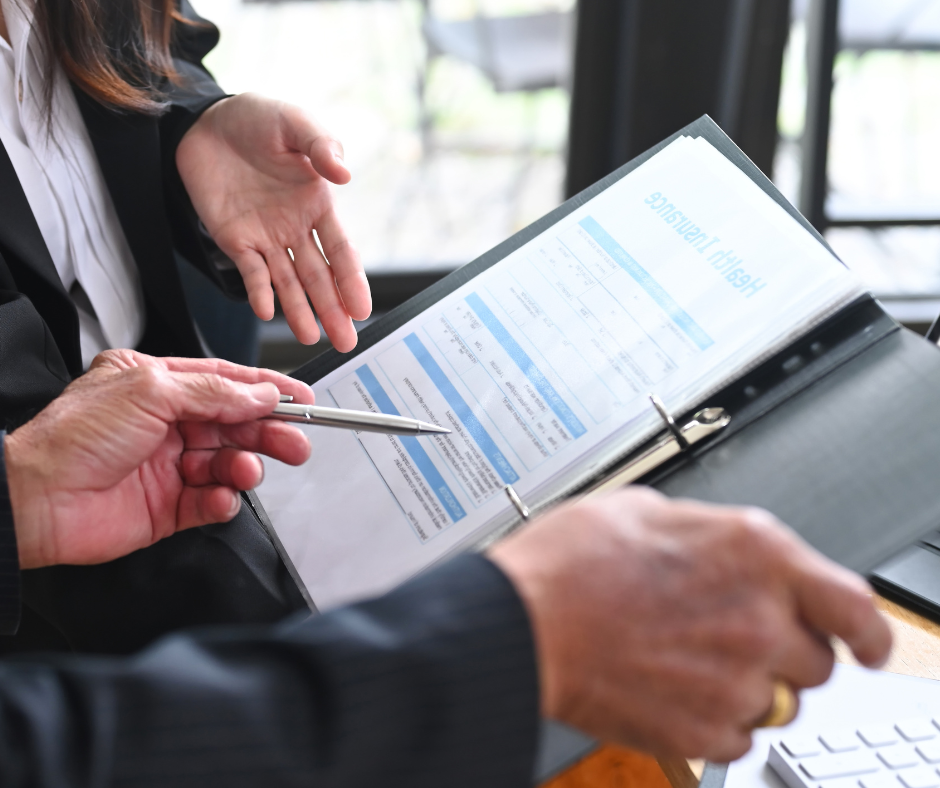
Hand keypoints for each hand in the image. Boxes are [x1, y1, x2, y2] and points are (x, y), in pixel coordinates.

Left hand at [4, 350, 313, 568]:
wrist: (38, 501)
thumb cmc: (73, 438)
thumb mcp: (149, 391)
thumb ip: (213, 392)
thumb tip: (259, 395)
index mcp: (156, 384)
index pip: (225, 383)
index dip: (266, 391)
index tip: (300, 399)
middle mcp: (164, 423)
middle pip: (234, 424)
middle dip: (267, 431)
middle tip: (295, 441)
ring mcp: (168, 465)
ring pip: (227, 463)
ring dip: (244, 466)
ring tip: (247, 470)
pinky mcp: (168, 506)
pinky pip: (212, 501)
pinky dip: (223, 500)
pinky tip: (222, 497)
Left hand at [176, 94, 370, 350]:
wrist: (205, 121)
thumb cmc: (259, 118)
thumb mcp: (295, 123)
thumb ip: (321, 146)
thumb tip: (344, 174)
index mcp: (318, 204)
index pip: (341, 251)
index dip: (352, 281)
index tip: (362, 309)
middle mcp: (295, 228)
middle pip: (318, 277)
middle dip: (333, 310)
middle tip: (346, 342)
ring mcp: (265, 237)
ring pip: (288, 283)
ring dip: (300, 311)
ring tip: (311, 339)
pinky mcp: (234, 240)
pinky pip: (250, 272)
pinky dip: (259, 291)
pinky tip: (267, 312)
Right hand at [488, 487, 891, 761]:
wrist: (525, 620)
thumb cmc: (571, 561)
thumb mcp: (646, 509)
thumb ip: (707, 532)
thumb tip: (720, 548)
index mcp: (755, 553)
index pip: (854, 606)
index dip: (870, 633)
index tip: (868, 644)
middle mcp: (757, 619)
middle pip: (816, 663)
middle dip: (782, 653)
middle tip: (730, 638)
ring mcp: (734, 680)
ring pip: (776, 704)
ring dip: (746, 688)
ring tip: (687, 662)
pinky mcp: (702, 730)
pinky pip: (737, 738)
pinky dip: (712, 720)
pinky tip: (670, 688)